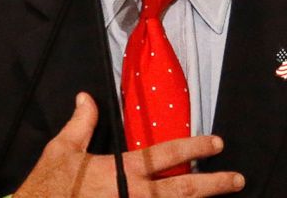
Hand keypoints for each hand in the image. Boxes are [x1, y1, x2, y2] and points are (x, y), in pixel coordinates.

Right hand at [14, 92, 244, 196]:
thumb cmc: (48, 185)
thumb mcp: (63, 149)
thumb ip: (81, 123)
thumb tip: (87, 98)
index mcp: (122, 171)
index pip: (166, 155)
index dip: (195, 148)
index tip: (217, 144)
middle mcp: (134, 196)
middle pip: (183, 190)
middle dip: (214, 184)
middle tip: (237, 179)